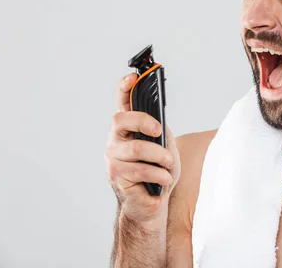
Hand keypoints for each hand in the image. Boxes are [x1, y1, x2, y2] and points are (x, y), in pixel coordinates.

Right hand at [105, 73, 181, 225]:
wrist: (153, 204)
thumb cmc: (159, 171)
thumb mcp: (164, 145)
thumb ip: (158, 129)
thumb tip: (158, 119)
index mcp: (128, 129)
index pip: (122, 103)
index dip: (124, 88)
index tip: (132, 77)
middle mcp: (116, 140)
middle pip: (121, 119)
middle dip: (143, 121)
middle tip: (159, 131)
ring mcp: (113, 158)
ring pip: (138, 149)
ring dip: (161, 158)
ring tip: (168, 166)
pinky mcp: (116, 176)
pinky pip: (143, 170)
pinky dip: (161, 175)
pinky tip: (163, 180)